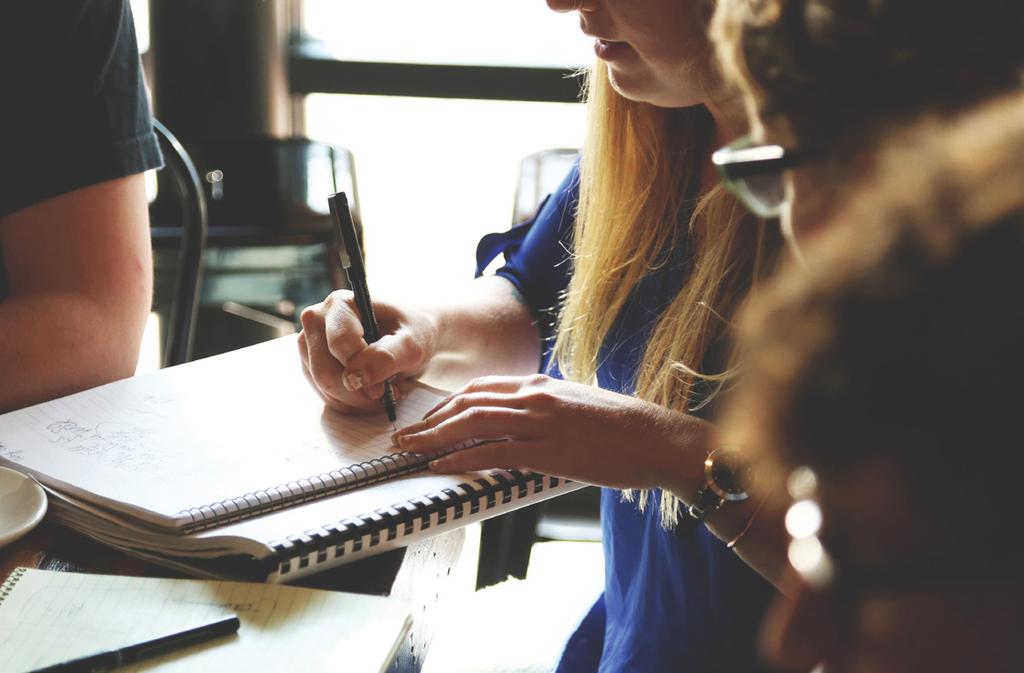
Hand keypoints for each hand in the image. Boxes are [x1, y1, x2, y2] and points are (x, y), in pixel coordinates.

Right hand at [297, 290, 437, 412]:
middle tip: (386, 394)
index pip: (339, 344)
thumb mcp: (412, 344)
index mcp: (340, 304)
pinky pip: (325, 396)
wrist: (410, 338)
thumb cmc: (412, 334)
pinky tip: (369, 393)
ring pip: (323, 387)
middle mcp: (317, 320)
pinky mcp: (312, 365)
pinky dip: (350, 403)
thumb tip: (355, 378)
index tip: (385, 386)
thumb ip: (387, 357)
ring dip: (356, 400)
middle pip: (324, 371)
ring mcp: (310, 344)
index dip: (363, 370)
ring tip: (382, 390)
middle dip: (358, 392)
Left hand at [392, 374, 710, 490]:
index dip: (447, 404)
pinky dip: (462, 458)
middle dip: (430, 420)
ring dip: (434, 437)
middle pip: (468, 402)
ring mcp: (542, 421)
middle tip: (404, 436)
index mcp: (541, 384)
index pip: (481, 388)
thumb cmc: (624, 428)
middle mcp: (536, 396)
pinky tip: (442, 466)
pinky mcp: (550, 450)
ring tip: (411, 450)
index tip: (428, 419)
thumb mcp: (578, 406)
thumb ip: (546, 409)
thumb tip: (522, 423)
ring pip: (474, 422)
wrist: (659, 438)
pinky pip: (495, 452)